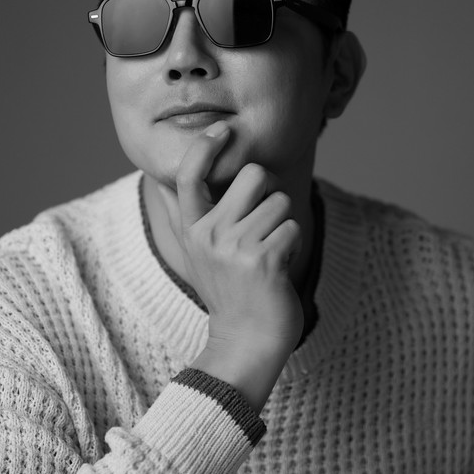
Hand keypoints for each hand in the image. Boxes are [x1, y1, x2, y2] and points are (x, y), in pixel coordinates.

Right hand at [173, 121, 303, 411]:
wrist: (246, 342)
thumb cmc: (232, 293)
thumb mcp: (203, 254)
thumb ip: (197, 217)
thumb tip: (180, 180)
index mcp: (193, 230)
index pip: (190, 176)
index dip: (205, 148)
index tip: (221, 131)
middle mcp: (208, 235)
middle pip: (254, 174)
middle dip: (269, 192)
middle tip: (264, 224)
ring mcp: (234, 247)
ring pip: (280, 202)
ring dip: (284, 225)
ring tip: (270, 255)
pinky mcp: (262, 260)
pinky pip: (293, 227)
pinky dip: (293, 245)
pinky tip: (278, 269)